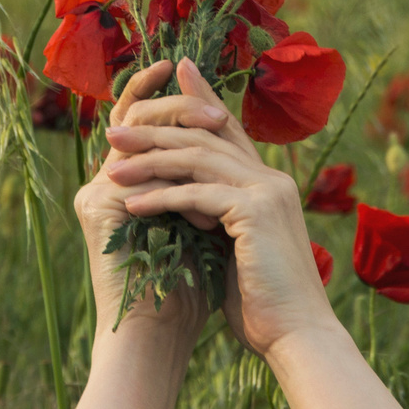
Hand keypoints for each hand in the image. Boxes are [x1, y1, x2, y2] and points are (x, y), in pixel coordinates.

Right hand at [73, 96, 209, 362]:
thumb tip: (233, 148)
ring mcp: (98, 194)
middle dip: (178, 104)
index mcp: (128, 186)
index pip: (145, 125)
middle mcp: (106, 184)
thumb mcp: (203, 224)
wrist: (158, 338)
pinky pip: (141, 169)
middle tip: (217, 108)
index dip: (169, 97)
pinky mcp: (98, 208)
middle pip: (137, 116)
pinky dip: (177, 170)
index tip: (194, 70)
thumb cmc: (187, 292)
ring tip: (218, 127)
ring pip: (136, 132)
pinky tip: (207, 184)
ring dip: (182, 128)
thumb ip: (204, 187)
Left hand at [104, 59, 342, 360]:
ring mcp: (267, 192)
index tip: (174, 72)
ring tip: (111, 165)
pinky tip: (131, 206)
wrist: (297, 337)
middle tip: (112, 130)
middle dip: (156, 130)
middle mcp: (272, 179)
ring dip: (150, 160)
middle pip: (205, 138)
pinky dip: (161, 198)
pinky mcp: (256, 212)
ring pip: (198, 159)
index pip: (228, 132)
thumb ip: (222, 220)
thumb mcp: (237, 251)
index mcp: (270, 185)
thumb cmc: (264, 304)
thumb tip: (193, 209)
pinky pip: (197, 194)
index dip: (201, 100)